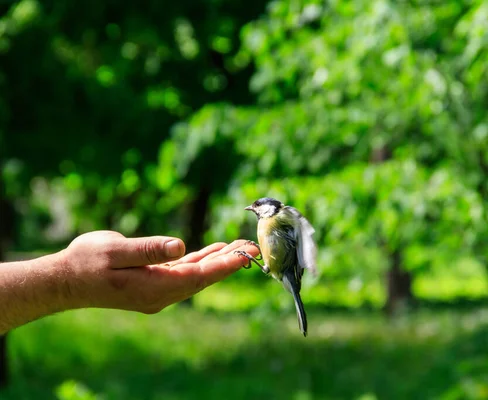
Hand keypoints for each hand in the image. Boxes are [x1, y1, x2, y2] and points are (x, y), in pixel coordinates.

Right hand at [58, 231, 258, 313]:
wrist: (66, 281)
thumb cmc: (86, 263)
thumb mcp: (115, 250)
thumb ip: (148, 249)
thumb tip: (180, 246)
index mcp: (155, 287)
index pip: (199, 277)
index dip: (224, 265)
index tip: (247, 255)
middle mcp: (161, 294)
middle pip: (204, 277)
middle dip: (229, 262)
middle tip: (253, 246)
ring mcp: (158, 290)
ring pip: (197, 275)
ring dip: (218, 260)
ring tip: (241, 246)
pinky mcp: (154, 283)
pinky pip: (185, 272)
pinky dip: (201, 261)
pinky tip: (214, 251)